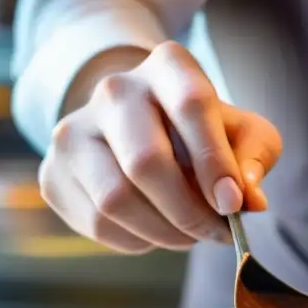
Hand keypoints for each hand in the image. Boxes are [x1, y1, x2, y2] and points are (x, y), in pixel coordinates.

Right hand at [39, 41, 282, 253]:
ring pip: (115, 200)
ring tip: (188, 234)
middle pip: (145, 162)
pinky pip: (98, 224)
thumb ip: (254, 159)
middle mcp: (113, 91)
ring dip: (163, 233)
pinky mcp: (54, 173)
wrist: (138, 129)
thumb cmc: (200, 134)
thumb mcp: (242, 133)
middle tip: (216, 233)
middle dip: (188, 212)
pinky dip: (137, 241)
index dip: (214, 162)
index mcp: (167, 67)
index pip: (191, 106)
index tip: (233, 205)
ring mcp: (74, 132)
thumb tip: (249, 201)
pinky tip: (154, 230)